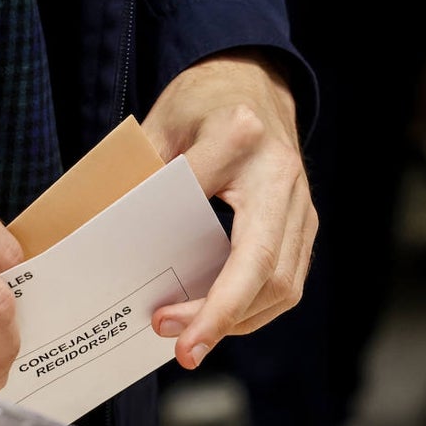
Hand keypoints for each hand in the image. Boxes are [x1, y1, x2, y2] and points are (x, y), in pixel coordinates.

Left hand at [142, 48, 316, 369]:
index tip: (166, 324)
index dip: (205, 296)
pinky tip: (214, 317)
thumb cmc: (199, 103)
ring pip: (283, 286)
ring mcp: (301, 202)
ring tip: (189, 336)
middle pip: (265, 272)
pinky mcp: (305, 221)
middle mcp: (283, 175)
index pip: (227, 235)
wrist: (252, 79)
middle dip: (221, 319)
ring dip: (237, 321)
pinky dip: (250, 308)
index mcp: (243, 141)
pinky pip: (286, 280)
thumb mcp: (157, 128)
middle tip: (176, 346)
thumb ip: (143, 184)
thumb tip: (120, 254)